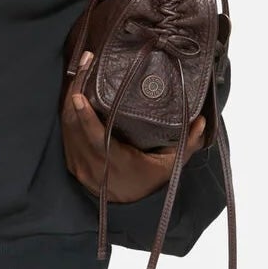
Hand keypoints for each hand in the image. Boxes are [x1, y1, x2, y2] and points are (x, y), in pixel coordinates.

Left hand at [61, 50, 206, 202]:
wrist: (127, 207)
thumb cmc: (149, 182)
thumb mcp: (170, 166)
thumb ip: (186, 144)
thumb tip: (201, 121)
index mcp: (114, 164)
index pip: (95, 138)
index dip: (85, 117)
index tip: (79, 94)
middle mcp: (91, 164)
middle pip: (75, 125)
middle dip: (77, 90)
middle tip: (87, 61)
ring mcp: (78, 163)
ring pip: (67, 125)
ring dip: (71, 95)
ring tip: (84, 67)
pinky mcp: (72, 160)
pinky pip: (66, 131)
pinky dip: (69, 110)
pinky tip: (76, 88)